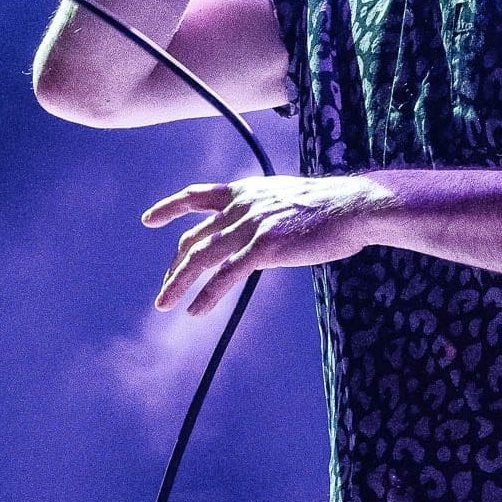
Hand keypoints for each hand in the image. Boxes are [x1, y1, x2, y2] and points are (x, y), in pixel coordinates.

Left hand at [141, 173, 386, 315]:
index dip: (170, 208)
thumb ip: (262, 211)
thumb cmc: (329, 207)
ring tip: (164, 304)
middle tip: (165, 290)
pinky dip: (207, 295)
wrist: (352, 206)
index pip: (196, 196)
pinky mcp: (263, 246)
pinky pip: (225, 275)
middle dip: (175, 266)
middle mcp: (242, 205)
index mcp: (245, 191)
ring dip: (178, 283)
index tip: (149, 220)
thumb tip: (253, 233)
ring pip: (201, 257)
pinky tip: (195, 310)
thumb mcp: (286, 198)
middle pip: (194, 238)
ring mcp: (251, 225)